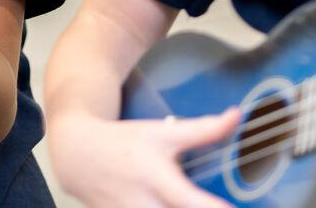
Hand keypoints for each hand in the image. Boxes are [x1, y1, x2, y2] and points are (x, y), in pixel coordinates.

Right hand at [48, 108, 240, 207]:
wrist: (78, 154)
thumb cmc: (125, 142)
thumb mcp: (164, 133)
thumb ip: (203, 130)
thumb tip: (236, 117)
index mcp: (158, 180)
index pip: (193, 204)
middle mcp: (144, 206)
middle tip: (220, 207)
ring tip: (194, 204)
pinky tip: (171, 207)